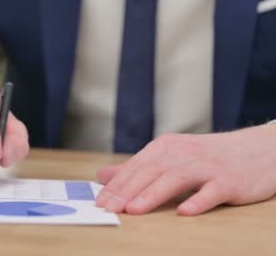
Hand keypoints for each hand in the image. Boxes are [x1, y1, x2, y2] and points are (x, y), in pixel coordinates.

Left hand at [95, 124, 275, 215]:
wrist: (260, 149)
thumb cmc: (209, 157)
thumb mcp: (171, 156)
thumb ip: (137, 167)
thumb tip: (103, 175)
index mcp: (166, 147)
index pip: (136, 166)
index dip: (117, 184)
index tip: (99, 201)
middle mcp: (184, 153)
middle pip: (151, 171)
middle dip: (127, 190)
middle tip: (109, 208)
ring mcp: (207, 166)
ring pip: (176, 179)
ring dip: (153, 194)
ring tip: (134, 209)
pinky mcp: (229, 180)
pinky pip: (212, 191)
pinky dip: (199, 200)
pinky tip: (184, 211)